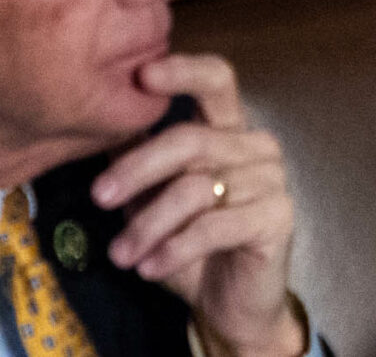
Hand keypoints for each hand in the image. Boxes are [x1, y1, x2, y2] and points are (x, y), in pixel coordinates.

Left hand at [91, 55, 304, 356]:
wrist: (231, 304)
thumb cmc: (190, 243)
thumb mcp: (154, 196)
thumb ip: (137, 157)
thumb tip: (98, 121)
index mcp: (229, 127)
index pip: (216, 79)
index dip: (182, 71)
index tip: (141, 74)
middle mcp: (256, 145)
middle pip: (190, 139)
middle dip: (138, 167)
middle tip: (99, 196)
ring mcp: (271, 180)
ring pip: (195, 189)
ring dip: (148, 225)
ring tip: (119, 254)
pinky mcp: (278, 217)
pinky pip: (213, 227)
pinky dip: (174, 248)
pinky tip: (148, 268)